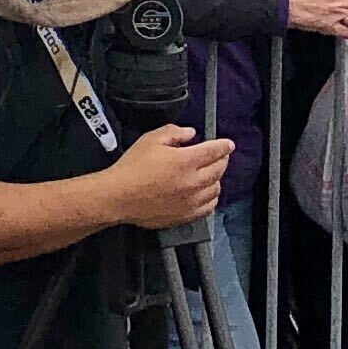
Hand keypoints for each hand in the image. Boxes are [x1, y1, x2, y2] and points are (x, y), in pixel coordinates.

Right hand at [100, 124, 235, 231]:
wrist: (118, 196)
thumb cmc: (132, 167)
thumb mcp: (151, 139)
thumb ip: (174, 132)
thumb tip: (190, 133)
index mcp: (186, 161)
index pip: (214, 151)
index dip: (224, 146)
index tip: (228, 144)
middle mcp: (193, 182)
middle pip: (219, 169)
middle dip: (223, 160)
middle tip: (220, 156)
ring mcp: (191, 201)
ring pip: (216, 189)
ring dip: (217, 178)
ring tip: (212, 173)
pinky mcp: (186, 215)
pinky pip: (208, 207)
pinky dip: (212, 198)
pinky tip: (207, 193)